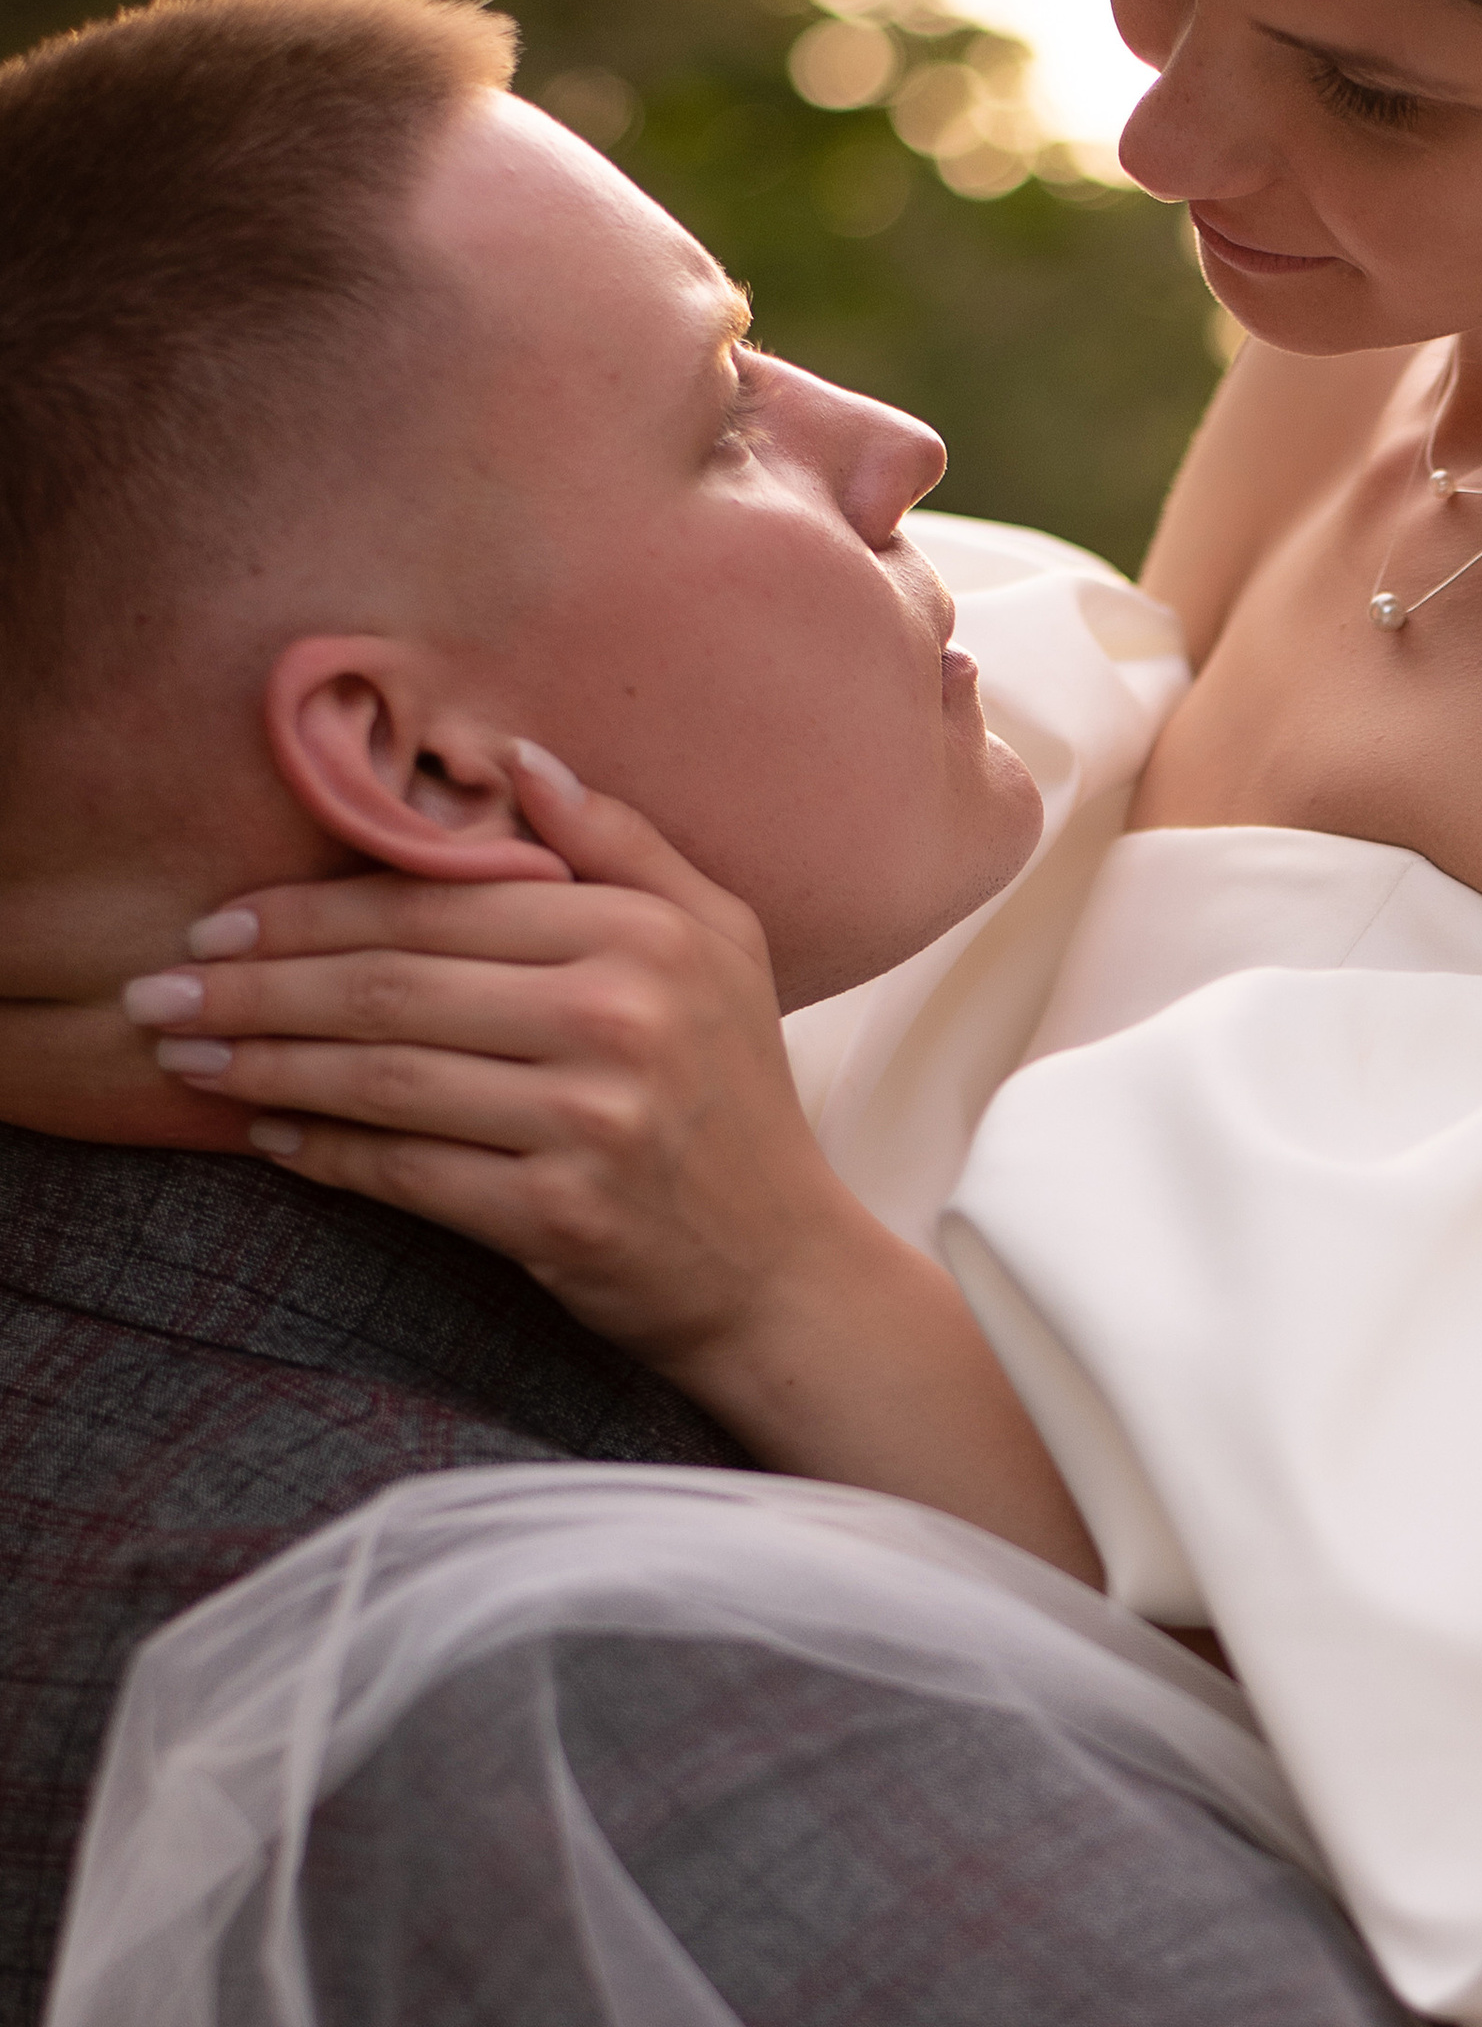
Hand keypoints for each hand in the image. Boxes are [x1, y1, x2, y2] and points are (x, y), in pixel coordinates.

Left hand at [126, 748, 837, 1371]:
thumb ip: (623, 842)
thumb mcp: (720, 941)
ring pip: (380, 1077)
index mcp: (645, 934)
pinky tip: (263, 1133)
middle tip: (155, 989)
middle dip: (254, 983)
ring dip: (262, 1063)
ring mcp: (589, 1122)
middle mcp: (620, 1018)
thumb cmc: (735, 1091)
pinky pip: (404, 1171)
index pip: (437, 906)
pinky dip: (319, 1151)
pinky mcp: (557, 1217)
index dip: (310, 909)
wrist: (781, 1267)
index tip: (217, 917)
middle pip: (390, 986)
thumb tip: (514, 759)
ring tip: (180, 1055)